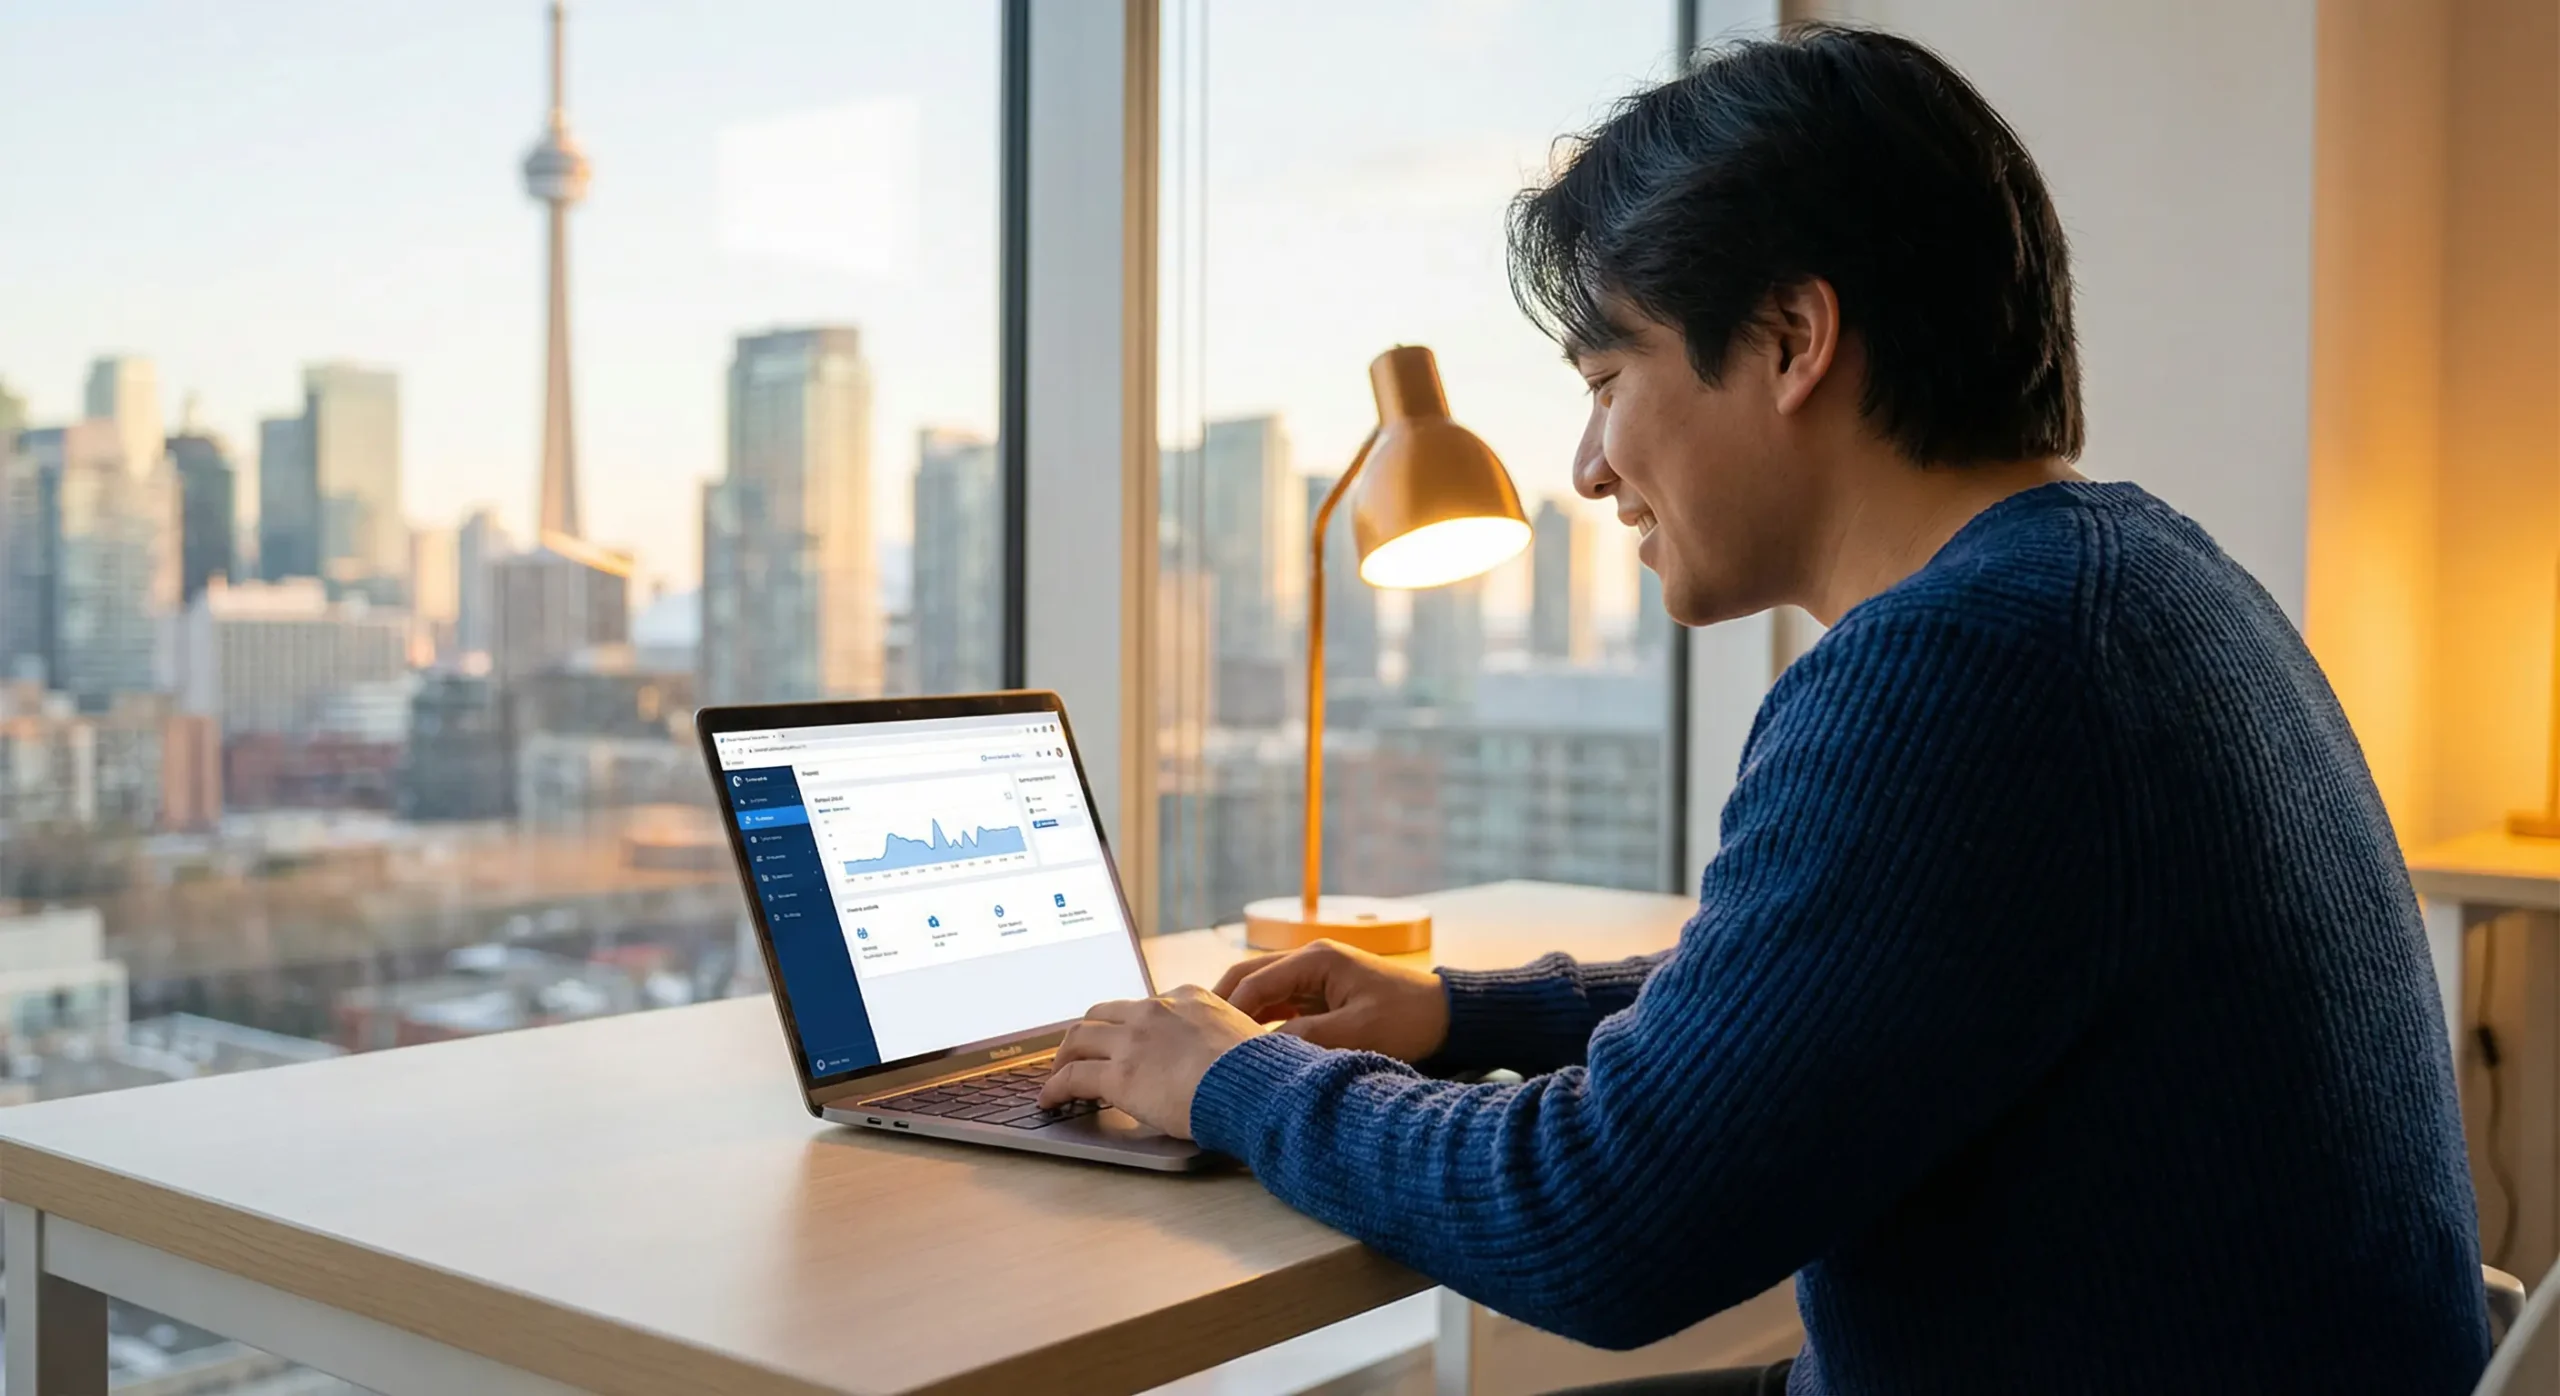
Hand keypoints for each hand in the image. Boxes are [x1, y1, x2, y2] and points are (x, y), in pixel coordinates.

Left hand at [1038, 985, 1260, 1139]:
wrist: (1254, 1085)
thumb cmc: (1260, 1070)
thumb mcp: (1244, 1035)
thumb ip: (1224, 1036)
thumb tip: (1228, 1055)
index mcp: (1187, 997)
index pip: (1144, 1005)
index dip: (1127, 1024)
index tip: (1122, 1039)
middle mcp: (1154, 1010)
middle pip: (1102, 1013)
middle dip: (1087, 1033)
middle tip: (1079, 1053)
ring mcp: (1133, 1040)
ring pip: (1079, 1038)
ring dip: (1063, 1057)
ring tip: (1058, 1075)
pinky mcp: (1119, 1075)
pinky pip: (1072, 1077)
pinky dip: (1055, 1087)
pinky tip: (1051, 1100)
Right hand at [1212, 939, 1449, 1062]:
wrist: (1446, 1017)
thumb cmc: (1408, 1019)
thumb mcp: (1357, 1032)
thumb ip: (1307, 1039)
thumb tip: (1262, 1050)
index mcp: (1317, 959)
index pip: (1255, 981)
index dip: (1229, 1011)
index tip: (1210, 1042)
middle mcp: (1310, 961)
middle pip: (1249, 978)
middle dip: (1221, 1005)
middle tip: (1194, 1036)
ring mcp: (1314, 977)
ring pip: (1261, 992)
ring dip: (1239, 1015)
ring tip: (1213, 1045)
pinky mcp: (1320, 995)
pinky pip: (1279, 1006)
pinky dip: (1260, 1023)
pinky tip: (1246, 1047)